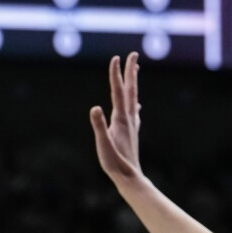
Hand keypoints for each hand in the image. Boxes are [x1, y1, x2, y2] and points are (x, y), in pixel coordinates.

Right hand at [89, 52, 143, 185]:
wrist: (130, 178)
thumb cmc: (115, 163)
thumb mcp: (103, 145)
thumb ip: (99, 126)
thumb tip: (95, 107)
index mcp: (121, 119)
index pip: (118, 91)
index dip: (116, 74)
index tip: (116, 57)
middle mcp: (129, 118)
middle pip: (130, 90)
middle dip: (131, 71)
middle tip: (133, 54)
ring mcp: (131, 124)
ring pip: (133, 98)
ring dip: (133, 82)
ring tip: (136, 70)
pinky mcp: (131, 131)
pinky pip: (134, 111)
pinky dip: (134, 102)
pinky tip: (137, 106)